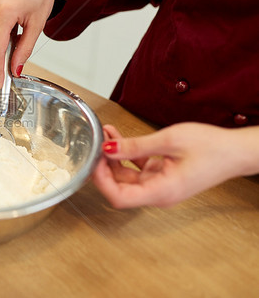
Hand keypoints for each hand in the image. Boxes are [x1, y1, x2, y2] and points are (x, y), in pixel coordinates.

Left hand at [92, 123, 258, 207]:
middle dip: (104, 164)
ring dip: (114, 156)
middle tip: (97, 143)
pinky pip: (137, 168)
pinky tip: (119, 137)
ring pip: (126, 176)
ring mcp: (160, 185)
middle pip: (119, 187)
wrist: (236, 150)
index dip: (101, 181)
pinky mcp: (162, 176)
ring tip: (107, 133)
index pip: (119, 197)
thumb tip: (108, 149)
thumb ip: (135, 146)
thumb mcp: (168, 140)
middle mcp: (158, 193)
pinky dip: (127, 154)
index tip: (94, 161)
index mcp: (161, 191)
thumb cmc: (212, 147)